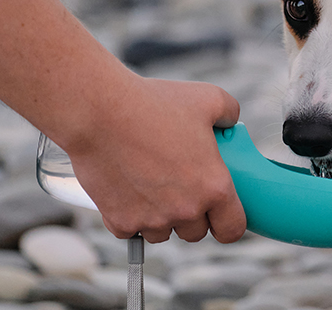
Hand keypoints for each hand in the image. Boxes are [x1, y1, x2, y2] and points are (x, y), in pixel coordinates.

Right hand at [65, 77, 246, 243]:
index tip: (221, 215)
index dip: (229, 223)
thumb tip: (230, 123)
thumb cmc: (154, 103)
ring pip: (163, 233)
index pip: (232, 230)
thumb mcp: (209, 98)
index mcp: (214, 187)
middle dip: (193, 216)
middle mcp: (185, 210)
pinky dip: (131, 215)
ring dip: (162, 218)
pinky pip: (131, 230)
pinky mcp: (119, 221)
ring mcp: (151, 219)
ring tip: (154, 184)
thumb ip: (229, 114)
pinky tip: (129, 188)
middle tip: (183, 188)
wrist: (99, 111)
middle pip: (196, 233)